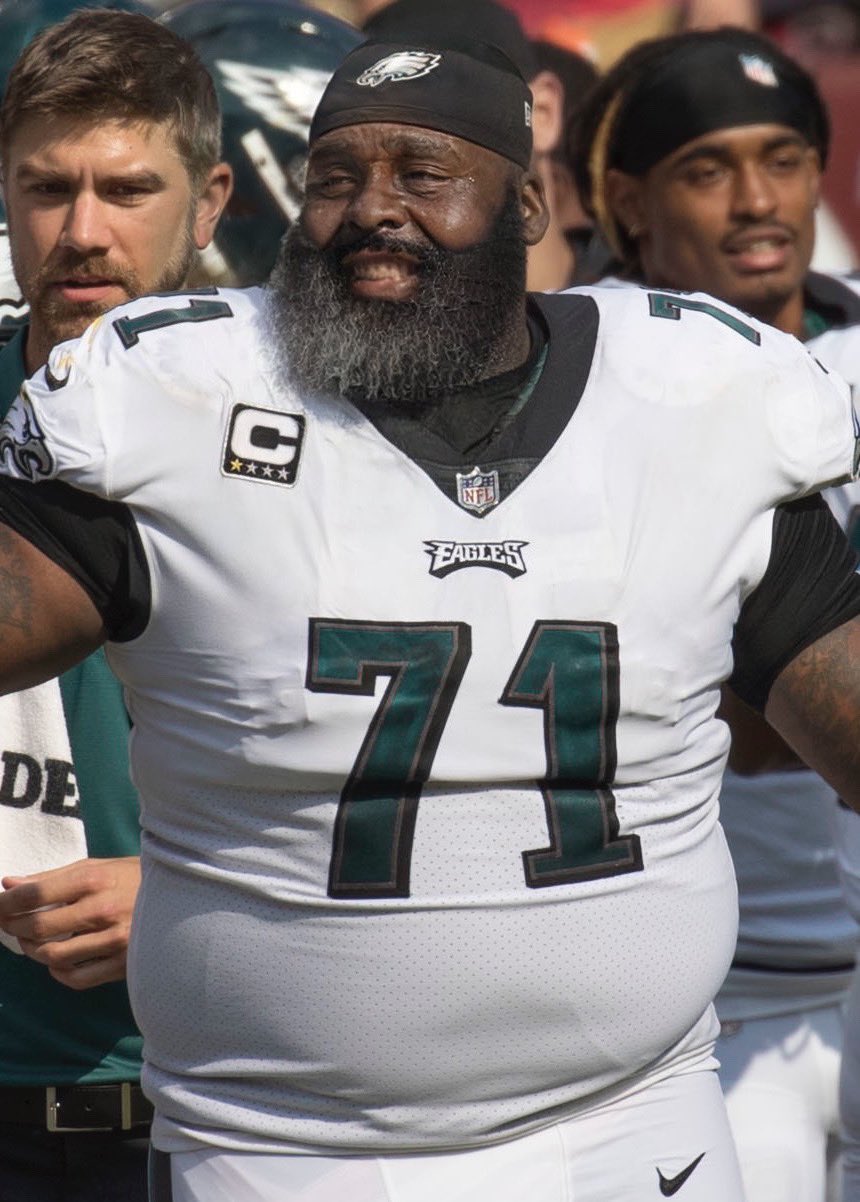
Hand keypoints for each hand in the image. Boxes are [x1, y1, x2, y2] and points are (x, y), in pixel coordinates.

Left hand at [0, 856, 139, 988]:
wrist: (185, 896)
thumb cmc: (134, 877)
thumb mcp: (96, 867)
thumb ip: (52, 877)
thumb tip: (9, 883)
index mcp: (96, 879)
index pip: (36, 894)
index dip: (6, 902)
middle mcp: (104, 910)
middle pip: (39, 926)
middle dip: (13, 926)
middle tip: (8, 923)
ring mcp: (115, 940)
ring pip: (53, 956)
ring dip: (33, 950)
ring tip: (32, 940)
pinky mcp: (124, 964)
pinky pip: (76, 979)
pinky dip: (58, 972)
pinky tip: (58, 961)